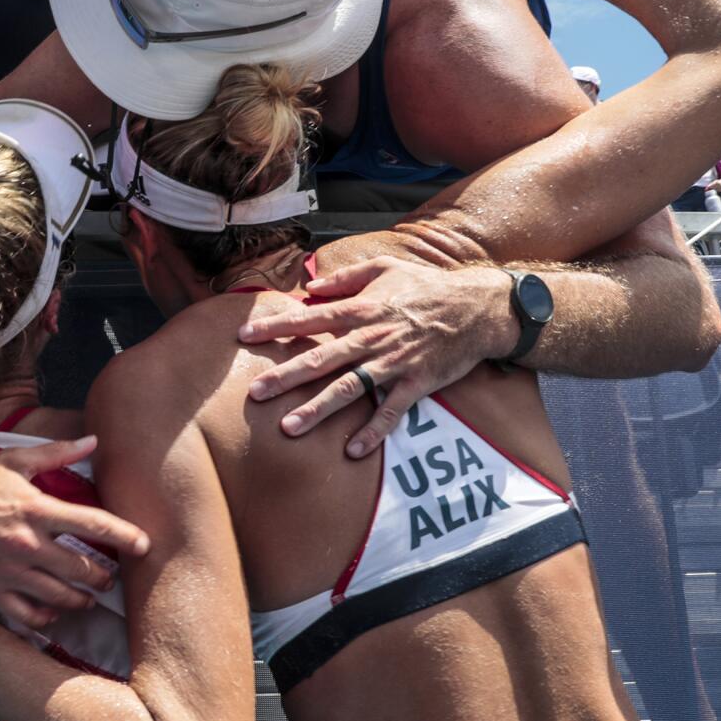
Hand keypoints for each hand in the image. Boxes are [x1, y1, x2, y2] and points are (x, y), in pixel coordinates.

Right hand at [0, 436, 149, 630]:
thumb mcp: (15, 461)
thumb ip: (57, 453)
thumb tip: (93, 441)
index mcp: (36, 510)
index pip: (93, 524)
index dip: (124, 536)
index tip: (144, 545)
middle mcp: (26, 544)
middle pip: (82, 569)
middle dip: (103, 576)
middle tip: (111, 577)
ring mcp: (8, 572)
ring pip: (59, 597)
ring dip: (81, 599)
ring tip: (88, 597)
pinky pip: (26, 614)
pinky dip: (45, 617)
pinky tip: (52, 612)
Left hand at [237, 256, 517, 455]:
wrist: (477, 308)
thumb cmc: (426, 286)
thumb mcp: (384, 268)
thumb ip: (344, 277)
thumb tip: (309, 286)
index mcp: (360, 309)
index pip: (309, 319)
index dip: (276, 327)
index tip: (244, 336)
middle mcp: (371, 337)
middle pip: (321, 358)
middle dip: (286, 376)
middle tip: (254, 393)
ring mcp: (393, 363)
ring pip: (349, 388)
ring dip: (318, 409)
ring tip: (289, 428)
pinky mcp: (415, 383)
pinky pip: (390, 411)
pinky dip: (373, 432)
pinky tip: (352, 451)